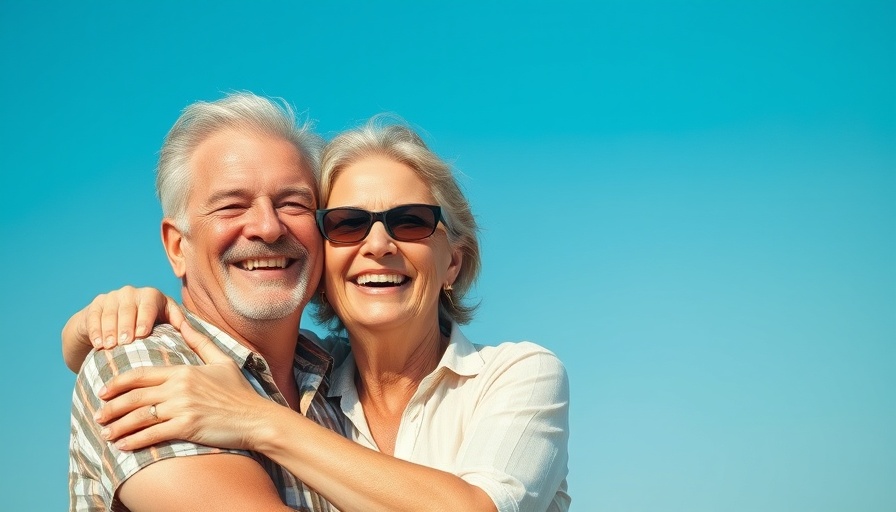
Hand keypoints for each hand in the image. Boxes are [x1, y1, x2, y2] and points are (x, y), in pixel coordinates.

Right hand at [83, 285, 183, 348]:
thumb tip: (189, 329)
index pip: (148, 305)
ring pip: (110, 313)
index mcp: (151, 295)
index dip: (144, 319)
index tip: (141, 335)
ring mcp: (112, 297)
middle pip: (128, 309)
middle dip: (126, 326)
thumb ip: (177, 322)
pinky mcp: (96, 304)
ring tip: (110, 346)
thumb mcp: (165, 320)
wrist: (120, 322)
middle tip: (124, 343)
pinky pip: (94, 316)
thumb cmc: (149, 325)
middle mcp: (132, 292)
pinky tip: (98, 344)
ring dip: (109, 330)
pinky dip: (96, 331)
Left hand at [94, 321, 274, 450]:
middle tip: (98, 415)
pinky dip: (134, 440)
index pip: (141, 375)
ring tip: (105, 433)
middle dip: (112, 407)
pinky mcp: (187, 427)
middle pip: (135, 396)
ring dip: (119, 427)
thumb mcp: (222, 361)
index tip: (103, 390)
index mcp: (184, 371)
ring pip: (140, 416)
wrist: (256, 418)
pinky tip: (123, 446)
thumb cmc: (239, 392)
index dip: (118, 383)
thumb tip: (184, 322)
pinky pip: (153, 434)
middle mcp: (179, 388)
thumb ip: (200, 342)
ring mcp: (183, 408)